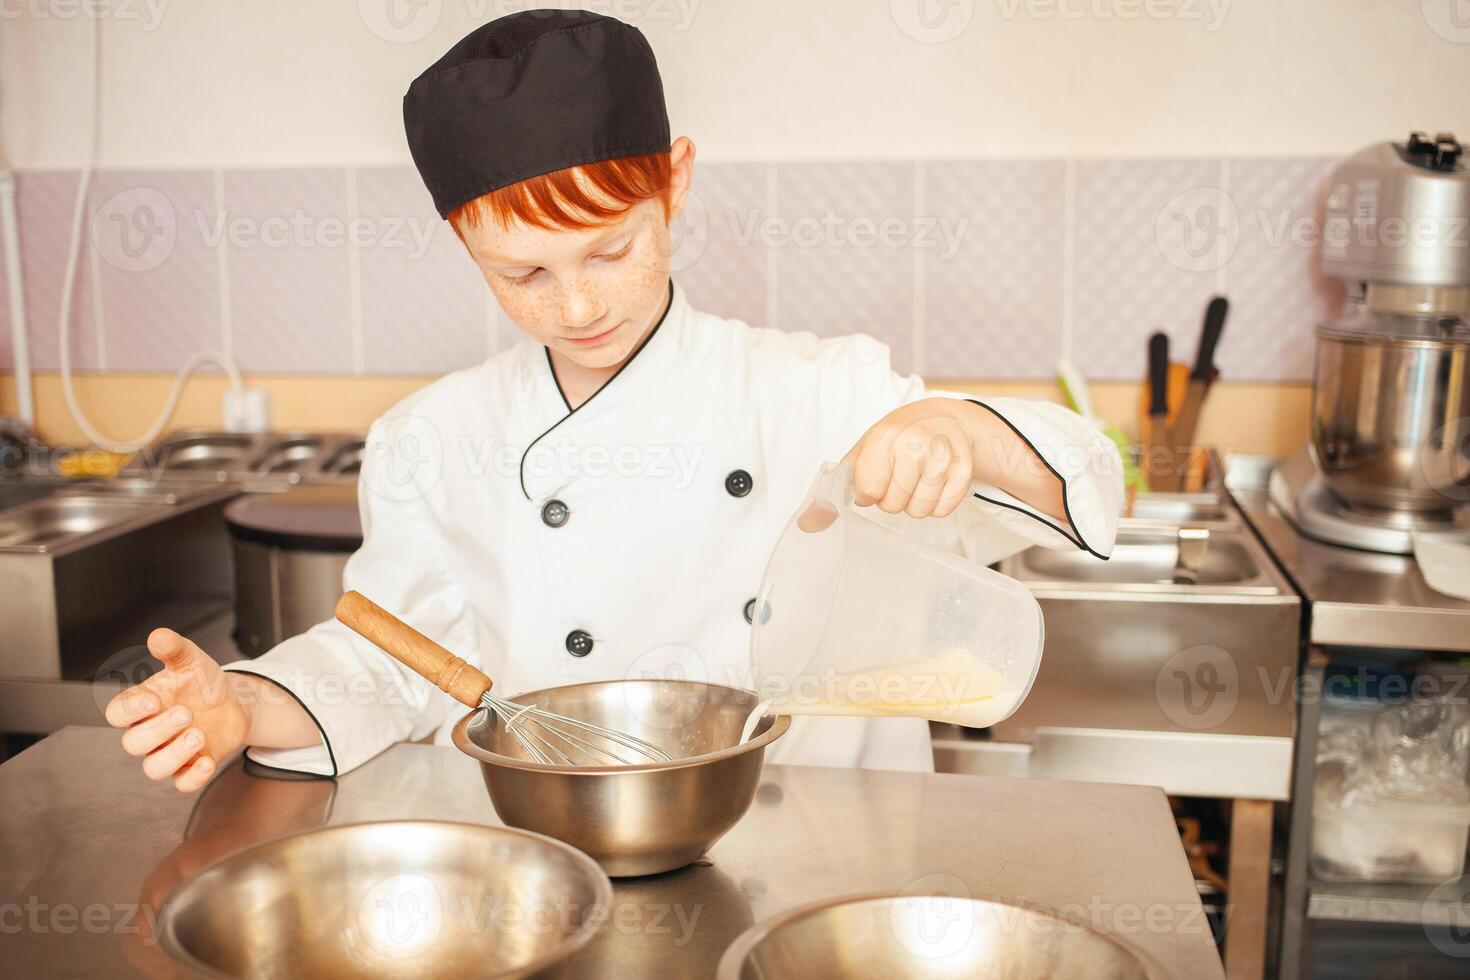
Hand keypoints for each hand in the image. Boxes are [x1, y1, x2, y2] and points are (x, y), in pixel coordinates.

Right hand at [105, 629, 250, 792]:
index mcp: (143, 705)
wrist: (233, 700)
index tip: (153, 700)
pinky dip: (193, 778)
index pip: (116, 714)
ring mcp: (170, 752)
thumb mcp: (192, 660)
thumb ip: (175, 649)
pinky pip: (183, 784)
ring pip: (153, 769)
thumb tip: (159, 636)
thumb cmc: (202, 682)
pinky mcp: (191, 767)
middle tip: (186, 713)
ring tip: (198, 735)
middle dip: (158, 730)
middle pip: (133, 743)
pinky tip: (207, 761)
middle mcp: (151, 732)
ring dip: (174, 755)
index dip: (128, 711)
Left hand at [844, 398, 975, 518]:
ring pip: (918, 511)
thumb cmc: (899, 438)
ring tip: (916, 481)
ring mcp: (943, 456)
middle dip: (891, 499)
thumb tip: (811, 522)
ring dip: (913, 503)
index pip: (869, 490)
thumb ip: (839, 483)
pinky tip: (934, 484)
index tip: (873, 481)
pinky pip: (942, 511)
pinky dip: (935, 505)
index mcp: (886, 435)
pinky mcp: (963, 471)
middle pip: (893, 504)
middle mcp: (916, 443)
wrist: (943, 419)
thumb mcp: (865, 448)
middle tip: (898, 478)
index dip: (867, 493)